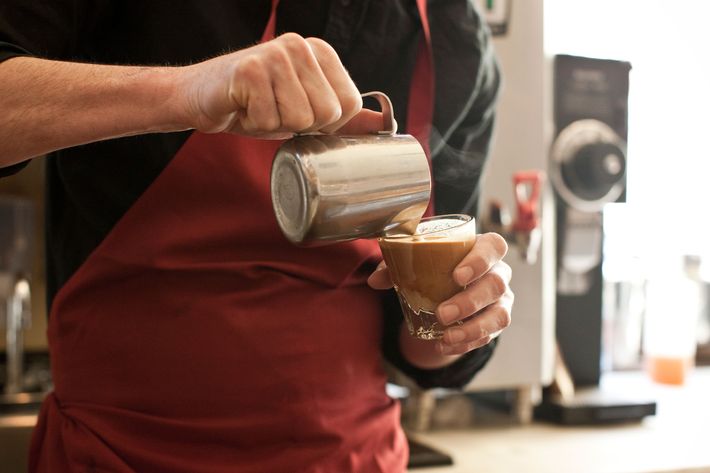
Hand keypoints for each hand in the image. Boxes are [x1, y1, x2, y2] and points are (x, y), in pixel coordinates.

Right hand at [177, 33, 382, 137]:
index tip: (302, 113)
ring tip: (260, 107)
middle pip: (327, 114)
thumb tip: (385, 124)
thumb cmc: (257, 104)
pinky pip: (269, 121)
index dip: (327, 123)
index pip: (350, 104)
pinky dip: (254, 123)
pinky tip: (244, 106)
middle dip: (301, 126)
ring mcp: (275, 54)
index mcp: (321, 52)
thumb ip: (346, 117)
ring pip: (299, 120)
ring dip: (276, 125)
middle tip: (276, 109)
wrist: (202, 96)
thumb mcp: (307, 109)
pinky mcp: (250, 69)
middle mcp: (301, 46)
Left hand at [368, 232, 512, 358]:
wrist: (450, 286)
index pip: (494, 247)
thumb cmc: (437, 266)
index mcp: (482, 248)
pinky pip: (489, 336)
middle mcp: (498, 272)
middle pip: (496, 284)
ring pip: (499, 315)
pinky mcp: (496, 321)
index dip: (480, 260)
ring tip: (446, 337)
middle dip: (469, 302)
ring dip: (472, 329)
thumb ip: (395, 266)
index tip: (457, 276)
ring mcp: (502, 299)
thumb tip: (374, 280)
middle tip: (442, 313)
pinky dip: (466, 344)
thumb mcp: (417, 262)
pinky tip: (445, 346)